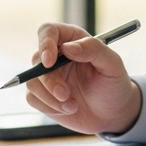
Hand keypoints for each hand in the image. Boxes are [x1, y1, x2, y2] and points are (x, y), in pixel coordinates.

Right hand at [24, 22, 141, 134]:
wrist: (113, 114)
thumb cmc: (114, 85)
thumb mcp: (112, 65)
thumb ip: (93, 49)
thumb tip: (67, 47)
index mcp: (73, 40)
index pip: (48, 31)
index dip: (45, 43)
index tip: (49, 62)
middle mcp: (57, 56)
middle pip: (37, 60)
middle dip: (50, 80)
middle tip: (65, 95)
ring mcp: (48, 76)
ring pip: (32, 81)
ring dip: (50, 97)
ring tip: (73, 105)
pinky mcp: (43, 95)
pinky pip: (33, 99)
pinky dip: (50, 107)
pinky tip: (68, 109)